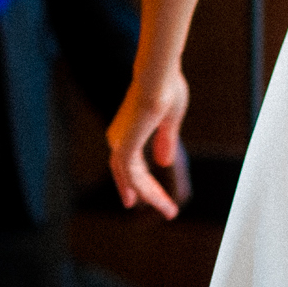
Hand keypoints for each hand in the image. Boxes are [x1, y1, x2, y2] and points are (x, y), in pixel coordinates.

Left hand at [108, 64, 190, 218]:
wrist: (159, 75)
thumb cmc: (166, 88)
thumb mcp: (169, 120)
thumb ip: (165, 141)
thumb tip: (163, 163)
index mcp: (126, 131)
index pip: (132, 165)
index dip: (142, 183)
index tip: (155, 199)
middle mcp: (118, 139)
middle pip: (130, 176)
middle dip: (148, 194)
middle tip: (166, 211)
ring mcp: (120, 143)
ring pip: (133, 179)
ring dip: (152, 196)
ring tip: (169, 210)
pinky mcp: (125, 147)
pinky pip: (134, 177)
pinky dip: (147, 190)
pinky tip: (160, 200)